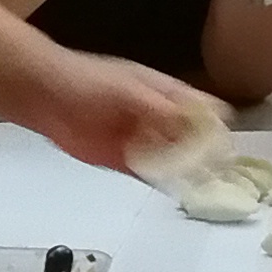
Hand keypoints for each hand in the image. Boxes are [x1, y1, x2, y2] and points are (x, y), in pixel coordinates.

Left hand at [25, 56, 230, 180]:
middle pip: (194, 138)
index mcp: (166, 94)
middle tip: (219, 175)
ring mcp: (142, 139)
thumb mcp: (129, 90)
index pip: (205, 109)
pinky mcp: (124, 160)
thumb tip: (193, 122)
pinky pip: (149, 174)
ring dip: (188, 171)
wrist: (45, 96)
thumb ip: (161, 108)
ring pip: (174, 159)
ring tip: (204, 187)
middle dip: (208, 155)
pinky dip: (161, 182)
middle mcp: (159, 118)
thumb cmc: (87, 81)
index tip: (225, 148)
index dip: (218, 127)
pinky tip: (173, 190)